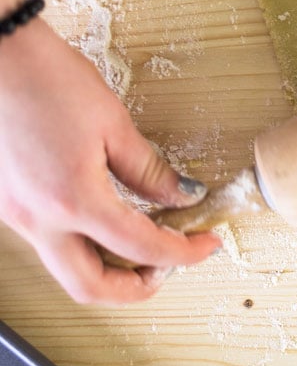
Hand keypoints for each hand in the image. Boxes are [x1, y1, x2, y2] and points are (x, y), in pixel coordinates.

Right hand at [0, 0, 220, 303]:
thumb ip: (149, 171)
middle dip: (137, 288)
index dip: (184, 253)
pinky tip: (104, 219)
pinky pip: (48, 242)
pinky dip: (83, 244)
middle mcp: (37, 220)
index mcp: (72, 201)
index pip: (142, 249)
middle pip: (90, 287)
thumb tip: (183, 196)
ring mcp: (14, 216)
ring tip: (143, 241)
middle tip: (169, 265)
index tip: (206, 245)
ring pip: (65, 269)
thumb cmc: (44, 77)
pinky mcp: (5, 204)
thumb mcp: (112, 124)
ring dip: (108, 268)